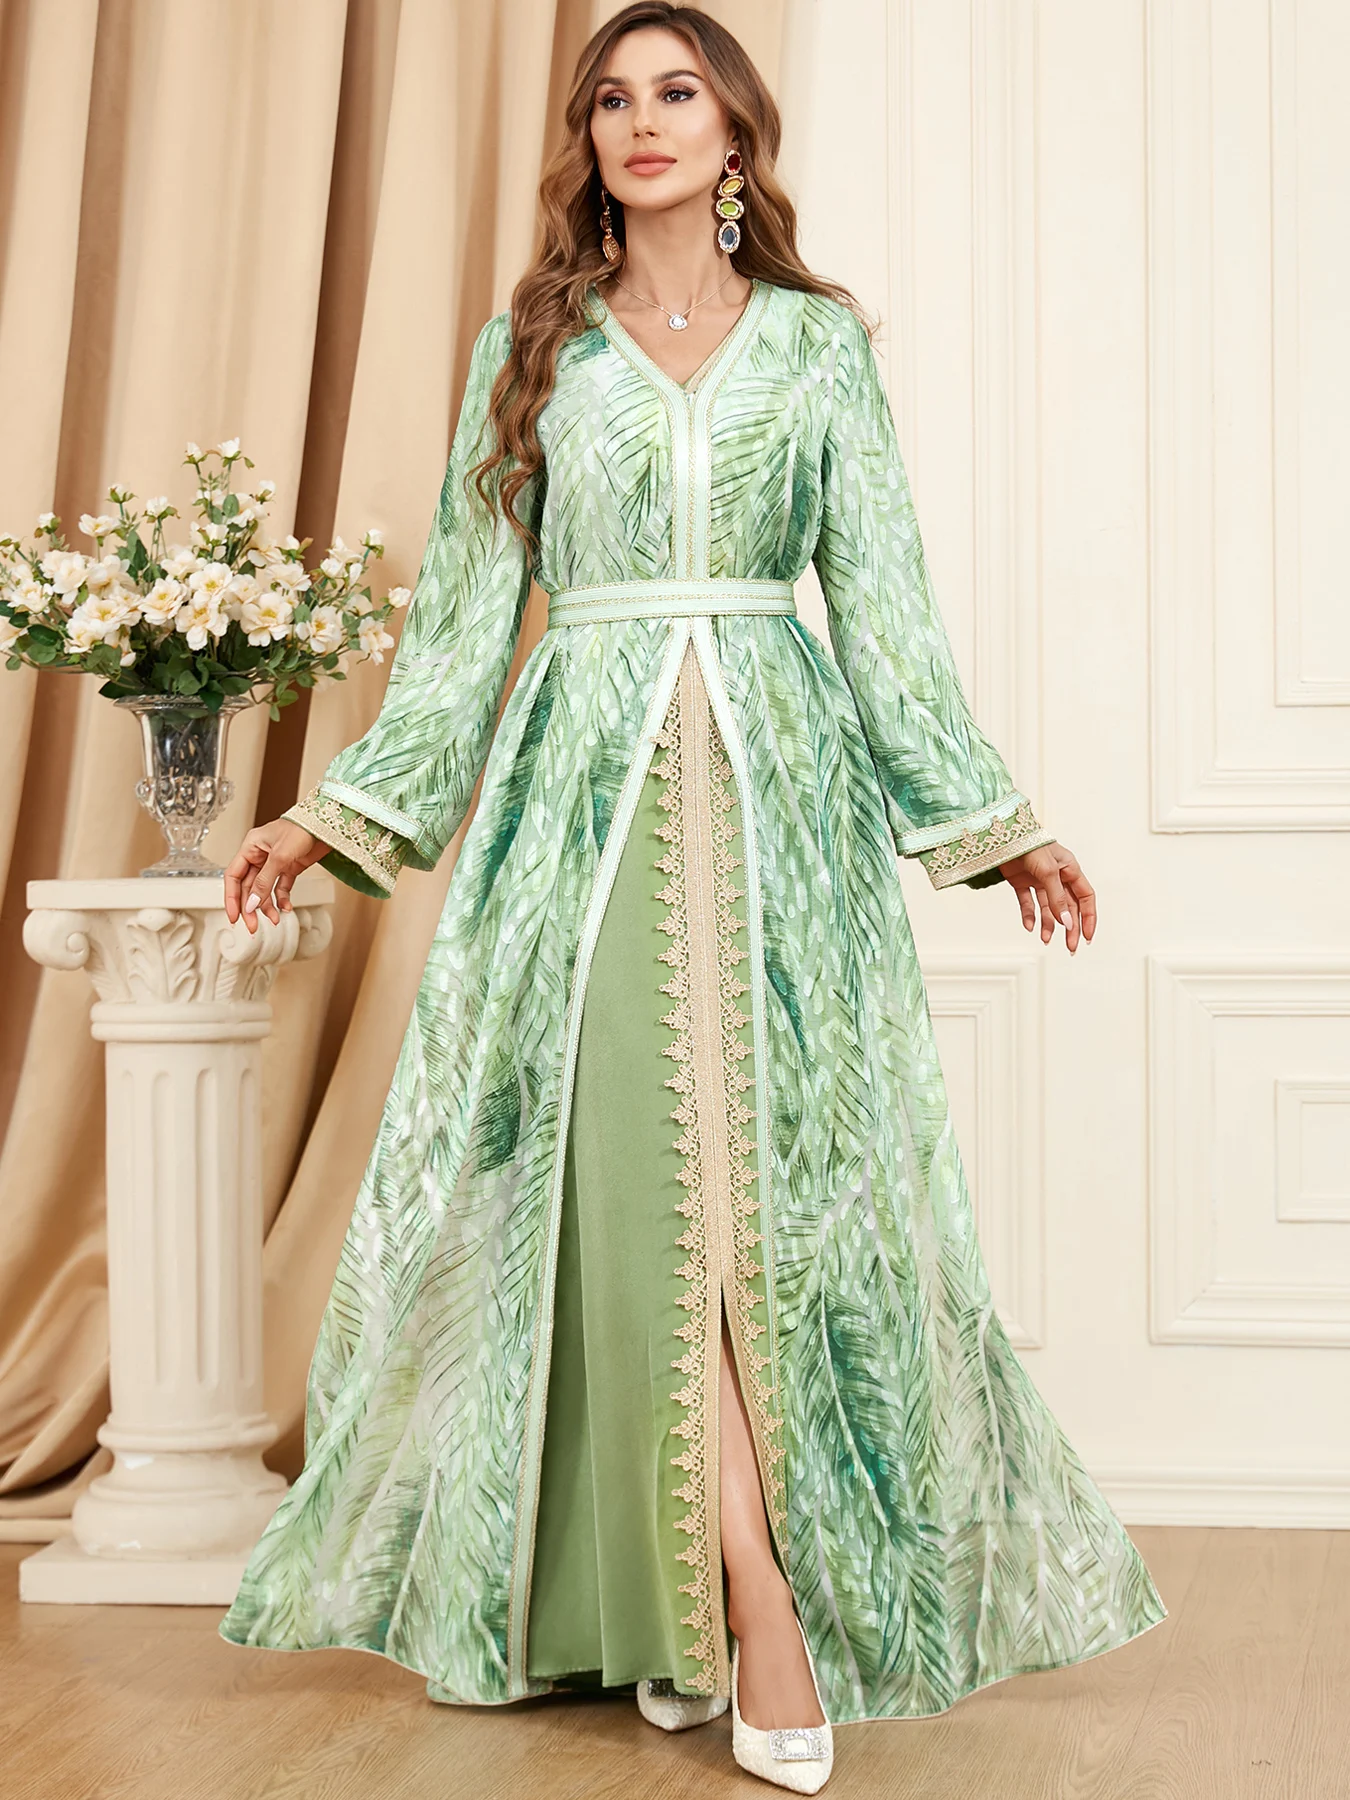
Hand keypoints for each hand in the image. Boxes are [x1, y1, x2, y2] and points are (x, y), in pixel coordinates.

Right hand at [224, 818, 327, 932]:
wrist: (328, 825)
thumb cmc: (302, 828)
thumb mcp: (280, 857)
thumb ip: (264, 882)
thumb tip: (251, 903)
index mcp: (250, 846)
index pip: (233, 876)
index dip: (232, 898)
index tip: (235, 916)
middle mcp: (260, 855)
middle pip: (248, 886)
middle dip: (250, 907)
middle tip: (253, 925)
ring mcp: (275, 862)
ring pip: (264, 890)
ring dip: (267, 906)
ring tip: (274, 919)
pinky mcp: (290, 867)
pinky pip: (281, 887)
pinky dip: (282, 899)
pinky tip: (286, 907)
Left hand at [997, 841, 1094, 953]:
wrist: (1002, 835)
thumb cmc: (1030, 844)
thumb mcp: (1048, 872)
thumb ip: (1057, 898)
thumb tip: (1067, 923)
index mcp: (1070, 869)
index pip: (1085, 897)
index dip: (1088, 917)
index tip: (1086, 936)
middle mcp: (1057, 876)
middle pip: (1068, 907)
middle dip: (1070, 928)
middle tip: (1070, 947)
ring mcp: (1039, 880)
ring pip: (1048, 908)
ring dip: (1049, 924)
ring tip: (1045, 939)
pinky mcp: (1022, 882)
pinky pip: (1028, 903)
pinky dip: (1029, 915)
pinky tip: (1029, 926)